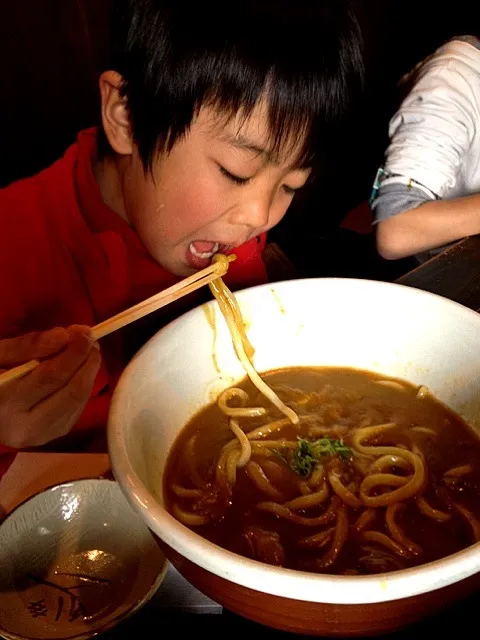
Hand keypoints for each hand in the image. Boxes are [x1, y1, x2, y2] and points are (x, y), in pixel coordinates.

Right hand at [0, 326, 100, 447]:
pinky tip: (80, 369)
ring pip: (79, 400)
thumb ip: (28, 345)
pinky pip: (78, 407)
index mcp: (4, 403)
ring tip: (88, 350)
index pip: (50, 377)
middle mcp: (25, 426)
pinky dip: (84, 385)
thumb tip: (64, 336)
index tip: (84, 331)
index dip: (73, 353)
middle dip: (87, 361)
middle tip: (91, 339)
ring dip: (90, 372)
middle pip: (71, 391)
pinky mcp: (55, 434)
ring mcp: (43, 435)